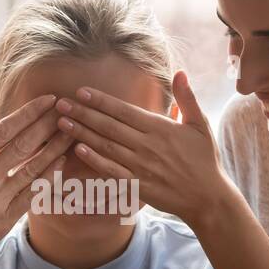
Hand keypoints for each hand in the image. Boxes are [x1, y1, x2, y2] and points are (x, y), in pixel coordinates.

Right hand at [0, 95, 72, 257]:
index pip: (3, 130)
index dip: (28, 113)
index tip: (47, 100)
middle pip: (22, 145)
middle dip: (47, 125)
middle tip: (67, 110)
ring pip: (32, 168)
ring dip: (55, 149)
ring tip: (71, 134)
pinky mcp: (5, 219)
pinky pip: (32, 194)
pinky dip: (48, 177)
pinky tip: (61, 163)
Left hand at [53, 71, 237, 229]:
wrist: (207, 197)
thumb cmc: (204, 159)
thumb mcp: (200, 124)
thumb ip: (187, 98)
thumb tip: (180, 72)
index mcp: (160, 128)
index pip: (124, 111)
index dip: (101, 101)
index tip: (81, 92)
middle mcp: (147, 146)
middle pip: (108, 126)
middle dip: (83, 113)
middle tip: (60, 103)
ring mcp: (141, 166)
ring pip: (106, 146)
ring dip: (82, 133)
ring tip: (62, 123)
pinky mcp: (137, 185)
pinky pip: (112, 171)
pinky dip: (94, 160)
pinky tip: (78, 150)